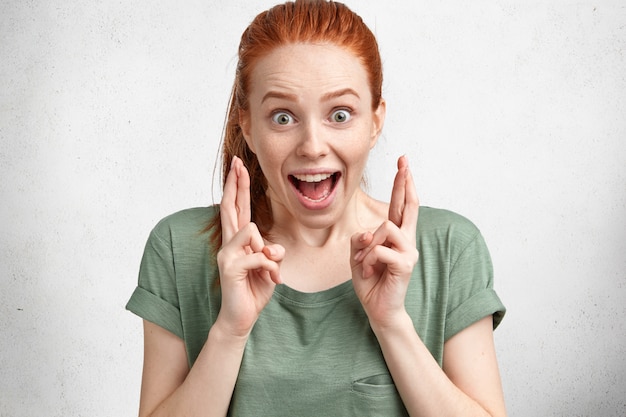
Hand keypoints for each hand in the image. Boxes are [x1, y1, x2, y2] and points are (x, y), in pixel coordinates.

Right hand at [216, 156, 284, 337]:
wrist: (242, 317)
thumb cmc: (255, 289)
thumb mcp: (271, 266)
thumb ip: (272, 251)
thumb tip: (273, 246)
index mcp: (238, 240)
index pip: (237, 207)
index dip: (238, 186)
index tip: (238, 166)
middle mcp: (228, 242)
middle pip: (231, 205)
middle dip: (236, 182)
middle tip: (237, 161)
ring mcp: (226, 253)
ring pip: (251, 230)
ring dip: (268, 252)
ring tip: (269, 271)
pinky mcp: (229, 266)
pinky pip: (260, 255)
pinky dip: (271, 267)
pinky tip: (270, 279)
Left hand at [351, 155, 419, 328]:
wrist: (379, 310)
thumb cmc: (370, 281)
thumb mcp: (357, 255)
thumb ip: (360, 239)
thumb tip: (369, 233)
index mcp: (396, 236)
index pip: (401, 206)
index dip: (402, 185)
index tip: (404, 164)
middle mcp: (406, 241)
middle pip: (408, 205)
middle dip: (405, 182)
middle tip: (404, 162)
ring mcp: (408, 252)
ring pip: (385, 228)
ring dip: (367, 245)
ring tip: (365, 263)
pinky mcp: (405, 264)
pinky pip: (379, 249)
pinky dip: (366, 260)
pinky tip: (367, 272)